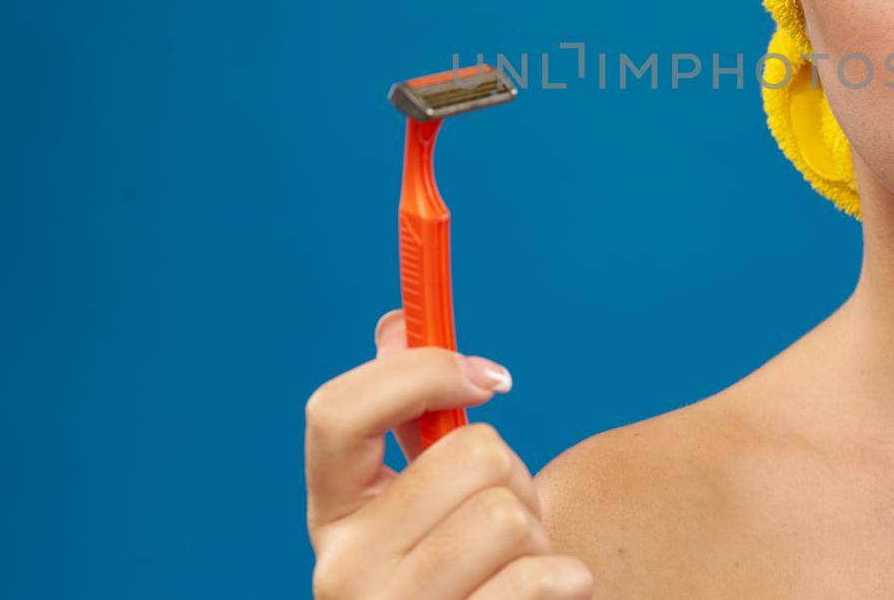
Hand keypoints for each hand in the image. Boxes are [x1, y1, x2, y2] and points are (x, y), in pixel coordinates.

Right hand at [304, 311, 594, 598]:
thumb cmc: (463, 564)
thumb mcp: (426, 492)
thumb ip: (409, 411)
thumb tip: (395, 321)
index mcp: (330, 513)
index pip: (335, 412)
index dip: (419, 372)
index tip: (491, 377)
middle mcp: (340, 570)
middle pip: (467, 455)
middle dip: (514, 471)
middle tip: (509, 511)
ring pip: (505, 514)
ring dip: (538, 533)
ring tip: (520, 561)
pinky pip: (534, 578)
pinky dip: (563, 578)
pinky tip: (554, 591)